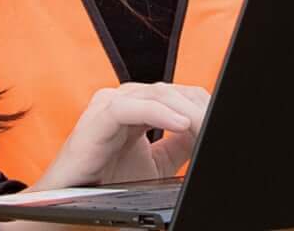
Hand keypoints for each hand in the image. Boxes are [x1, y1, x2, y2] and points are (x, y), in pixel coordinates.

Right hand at [29, 81, 209, 189]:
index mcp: (137, 106)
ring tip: (206, 126)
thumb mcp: (156, 164)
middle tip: (219, 124)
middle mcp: (124, 99)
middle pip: (172, 91)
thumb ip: (178, 146)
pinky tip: (182, 124)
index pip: (178, 94)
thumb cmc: (107, 183)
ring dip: (186, 111)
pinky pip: (131, 107)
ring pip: (157, 94)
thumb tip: (203, 135)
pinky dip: (160, 113)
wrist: (72, 201)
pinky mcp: (98, 116)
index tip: (222, 122)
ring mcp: (110, 103)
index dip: (202, 107)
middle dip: (199, 108)